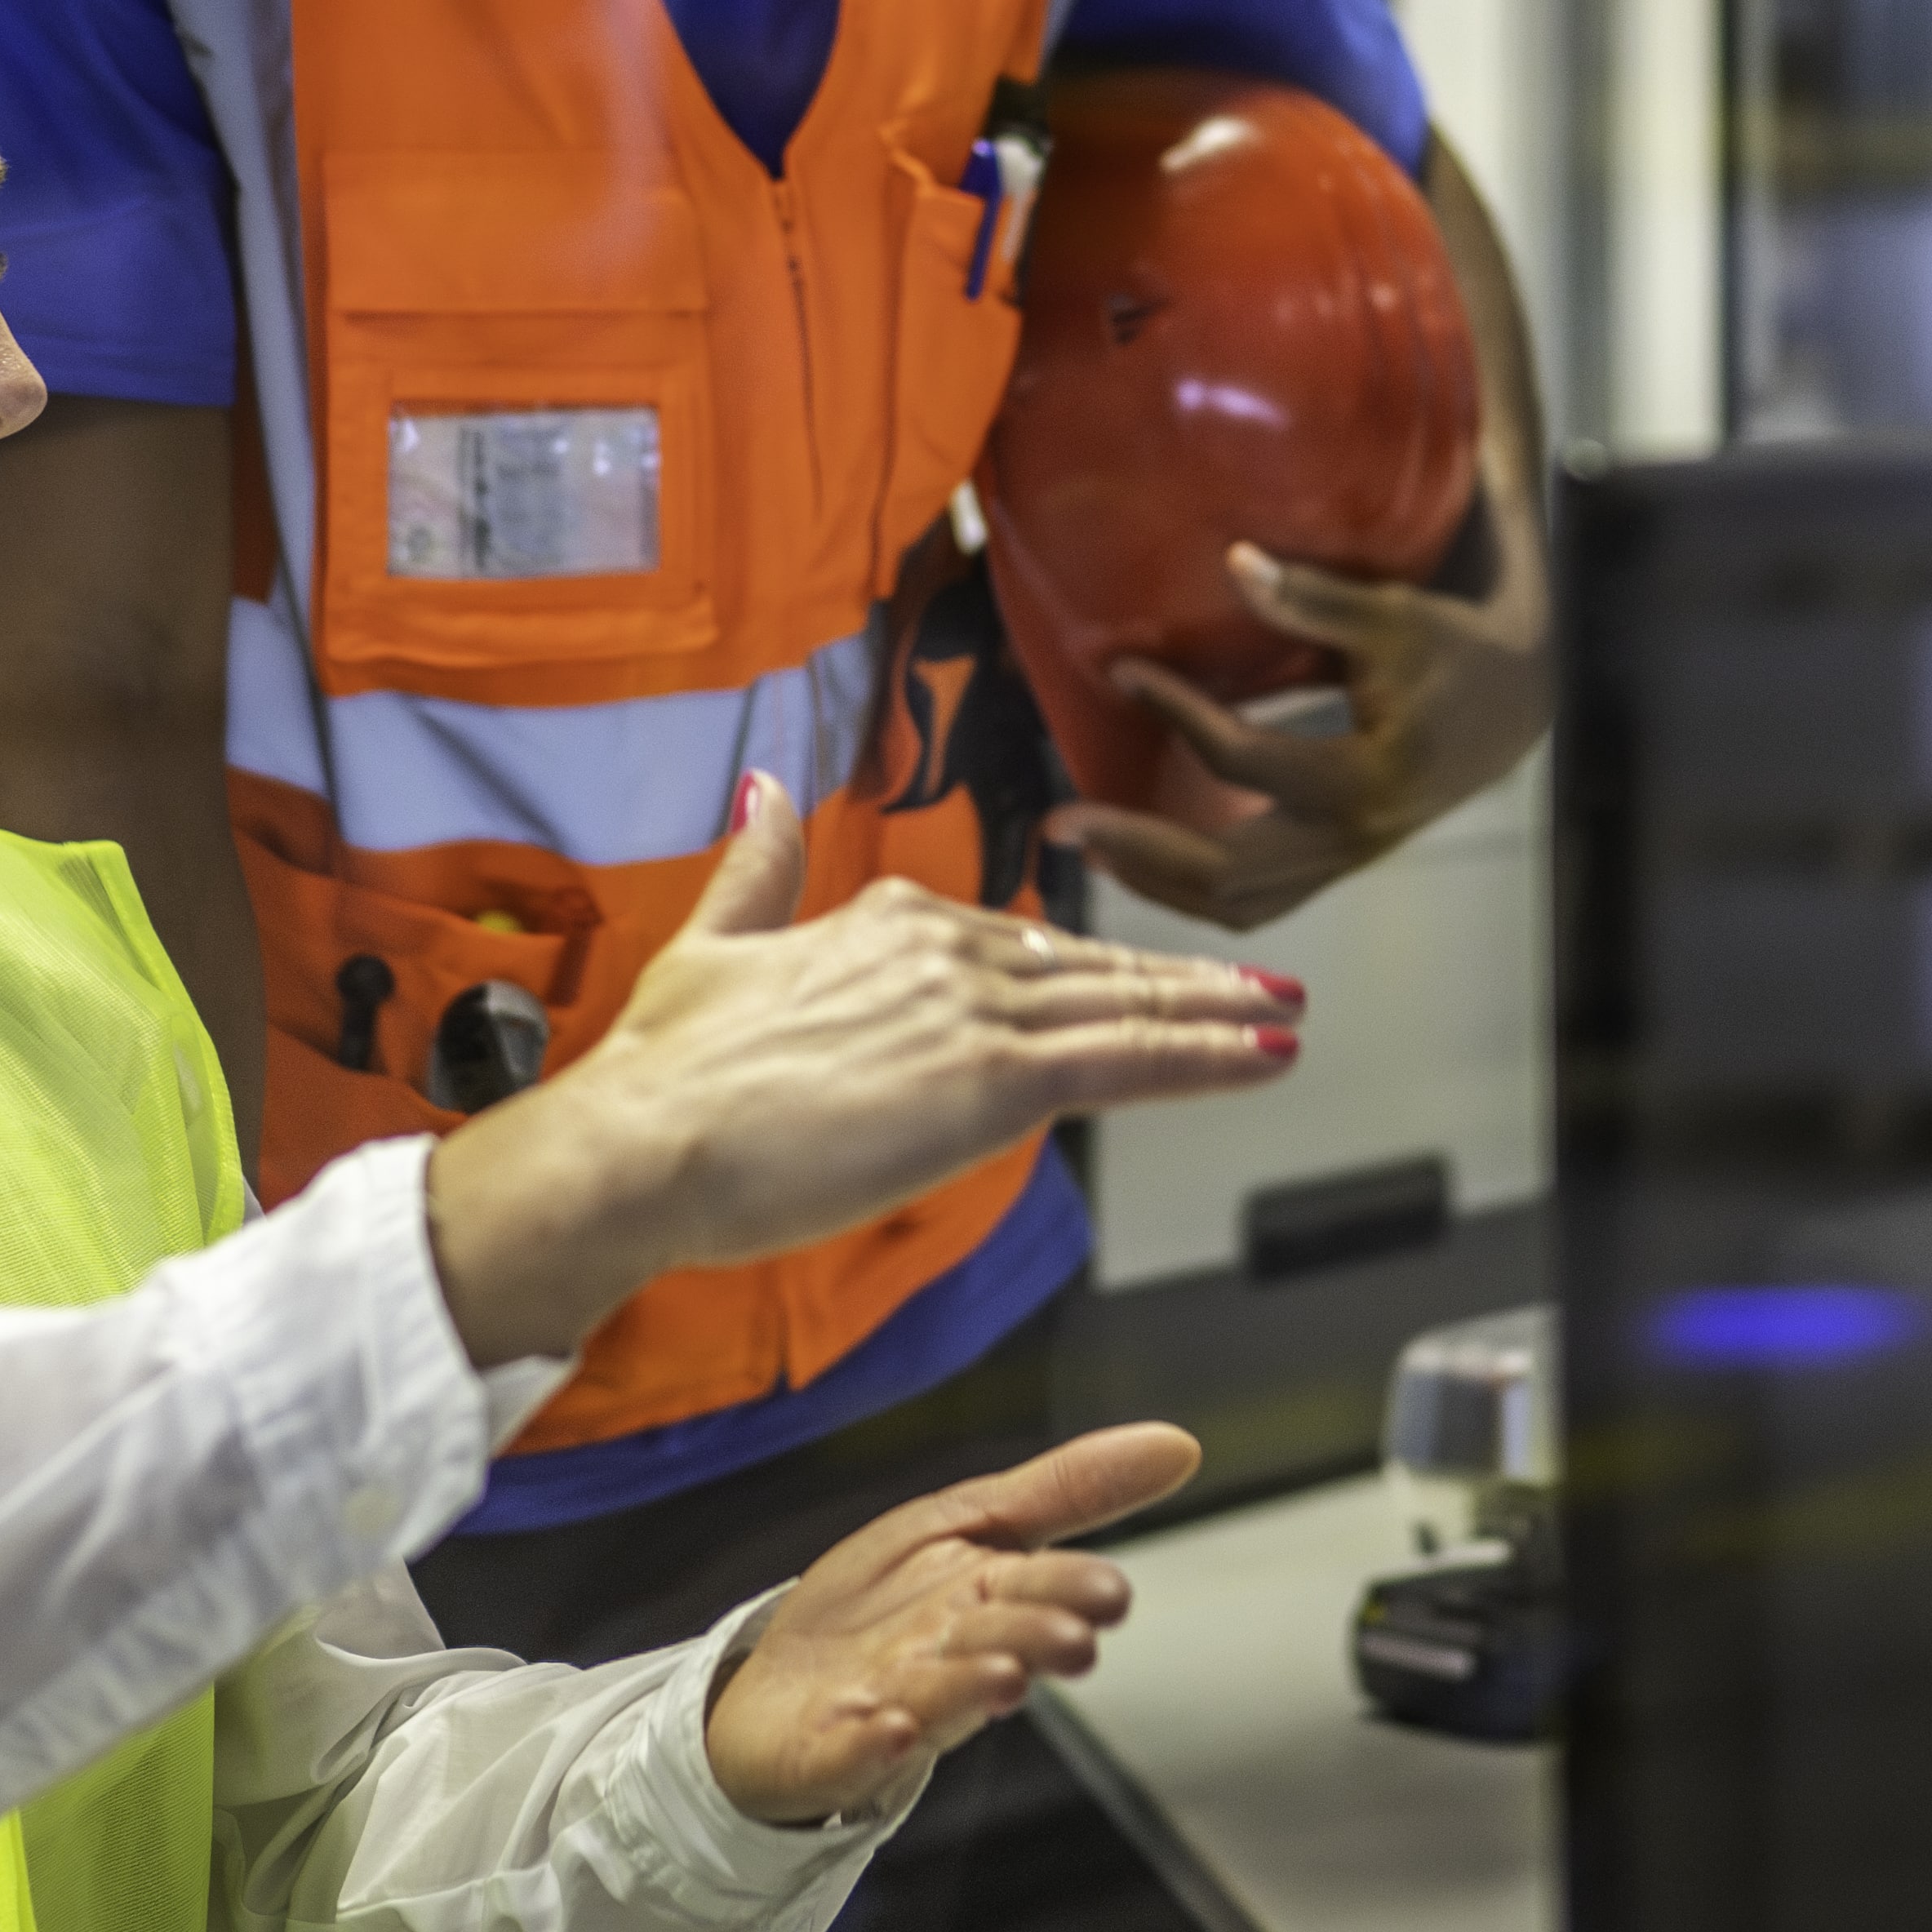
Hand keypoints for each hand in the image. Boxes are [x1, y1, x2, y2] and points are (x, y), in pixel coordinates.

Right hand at [425, 780, 1298, 1364]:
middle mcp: (944, 947)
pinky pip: (1128, 1063)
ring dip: (1216, 1014)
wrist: (646, 1141)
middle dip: (1183, 981)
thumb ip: (757, 867)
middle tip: (1263, 986)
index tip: (1135, 972)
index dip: (1088, 962)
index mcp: (888, 918)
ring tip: (1285, 1014)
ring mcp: (976, 1012)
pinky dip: (1208, 1057)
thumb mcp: (713, 944)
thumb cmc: (667, 1072)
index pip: (1016, 943)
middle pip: (1090, 968)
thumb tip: (762, 790)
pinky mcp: (995, 1082)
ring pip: (1125, 1008)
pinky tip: (1265, 1056)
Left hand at [704, 1421, 1205, 1821]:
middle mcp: (948, 1658)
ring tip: (1001, 1678)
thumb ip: (1069, 1489)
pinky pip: (852, 1750)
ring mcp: (891, 1706)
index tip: (1112, 1594)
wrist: (776, 1684)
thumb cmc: (884, 1607)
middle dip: (1034, 1640)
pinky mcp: (829, 1748)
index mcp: (988, 1600)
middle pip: (998, 1645)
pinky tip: (889, 1728)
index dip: (1075, 1591)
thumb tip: (1181, 1445)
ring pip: (938, 1700)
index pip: (1042, 1589)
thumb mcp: (969, 1522)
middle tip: (1071, 1638)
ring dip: (968, 1690)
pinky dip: (870, 1743)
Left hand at [1046, 497, 1555, 936]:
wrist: (1513, 702)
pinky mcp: (1338, 863)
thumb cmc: (1449, 647)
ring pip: (1237, 904)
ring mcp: (1345, 860)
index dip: (1176, 713)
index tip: (1120, 672)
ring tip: (1088, 850)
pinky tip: (1144, 865)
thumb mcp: (1391, 614)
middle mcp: (1352, 836)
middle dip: (1137, 848)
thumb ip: (1314, 598)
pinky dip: (1193, 893)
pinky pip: (1255, 902)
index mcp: (1366, 776)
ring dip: (1156, 885)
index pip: (1245, 759)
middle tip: (1060, 821)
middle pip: (1226, 870)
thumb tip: (1235, 560)